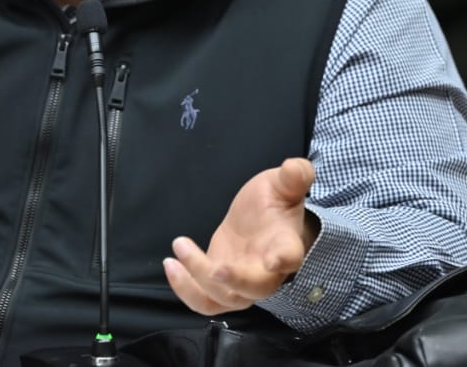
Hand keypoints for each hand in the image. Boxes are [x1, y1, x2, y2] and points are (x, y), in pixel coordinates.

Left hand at [163, 158, 318, 314]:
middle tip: (215, 268)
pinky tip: (171, 264)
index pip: (291, 256)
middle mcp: (267, 272)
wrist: (264, 220)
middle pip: (255, 289)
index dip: (284, 260)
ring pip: (224, 300)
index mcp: (286, 244)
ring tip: (175, 258)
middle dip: (235, 282)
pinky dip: (185, 289)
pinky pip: (204, 299)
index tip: (275, 260)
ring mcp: (242, 283)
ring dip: (198, 285)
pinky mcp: (219, 284)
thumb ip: (293, 175)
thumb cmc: (276, 203)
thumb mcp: (283, 183)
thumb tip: (295, 166)